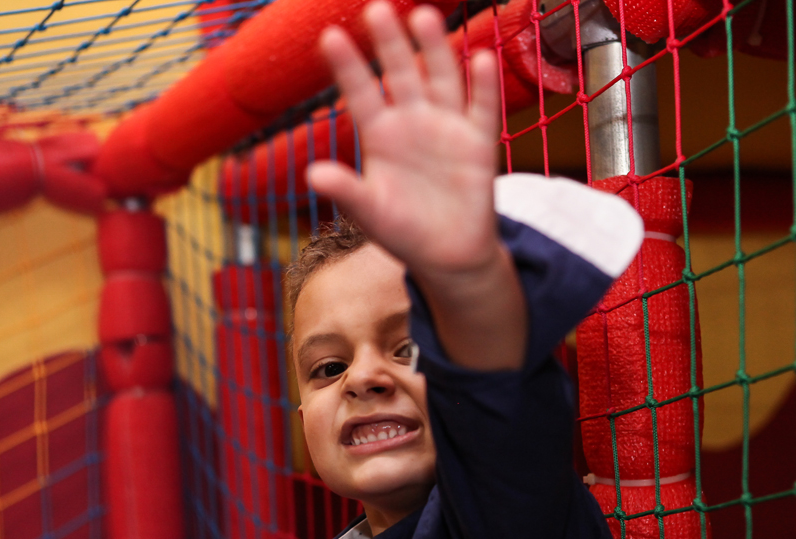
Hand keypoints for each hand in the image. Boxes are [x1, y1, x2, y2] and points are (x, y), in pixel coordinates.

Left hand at [308, 1, 504, 279]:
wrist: (448, 255)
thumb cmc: (403, 233)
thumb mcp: (370, 215)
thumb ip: (347, 192)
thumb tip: (312, 175)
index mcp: (380, 136)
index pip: (360, 93)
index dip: (347, 67)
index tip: (329, 36)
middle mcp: (412, 122)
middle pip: (401, 73)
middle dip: (390, 43)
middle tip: (376, 7)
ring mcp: (447, 128)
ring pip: (441, 79)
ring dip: (434, 50)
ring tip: (423, 16)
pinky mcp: (478, 143)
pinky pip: (482, 109)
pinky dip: (483, 85)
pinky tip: (481, 58)